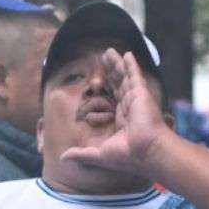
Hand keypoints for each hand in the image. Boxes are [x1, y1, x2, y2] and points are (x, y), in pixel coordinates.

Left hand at [59, 49, 173, 176]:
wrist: (145, 152)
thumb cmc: (126, 156)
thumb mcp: (98, 155)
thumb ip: (81, 153)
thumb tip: (63, 157)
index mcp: (122, 120)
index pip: (111, 99)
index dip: (105, 89)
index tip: (97, 82)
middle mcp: (129, 107)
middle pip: (117, 84)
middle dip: (109, 71)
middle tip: (102, 59)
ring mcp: (136, 99)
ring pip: (124, 77)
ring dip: (116, 64)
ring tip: (108, 52)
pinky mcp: (140, 93)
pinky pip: (134, 74)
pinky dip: (131, 64)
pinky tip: (126, 54)